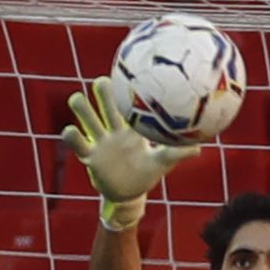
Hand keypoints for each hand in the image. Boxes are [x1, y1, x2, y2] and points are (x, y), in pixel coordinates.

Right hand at [61, 76, 199, 230]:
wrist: (128, 194)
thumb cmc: (147, 174)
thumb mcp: (162, 163)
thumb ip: (177, 154)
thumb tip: (200, 147)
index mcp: (133, 129)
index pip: (129, 105)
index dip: (127, 90)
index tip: (127, 76)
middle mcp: (115, 130)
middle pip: (106, 105)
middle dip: (103, 93)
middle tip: (102, 82)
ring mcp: (101, 142)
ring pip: (88, 120)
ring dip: (82, 109)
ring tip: (76, 99)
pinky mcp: (90, 157)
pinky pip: (78, 145)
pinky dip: (72, 138)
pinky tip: (69, 131)